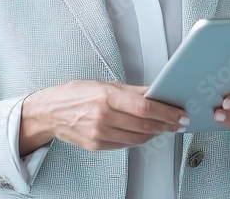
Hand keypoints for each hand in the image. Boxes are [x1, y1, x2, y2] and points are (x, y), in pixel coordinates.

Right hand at [20, 80, 189, 154]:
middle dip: (166, 125)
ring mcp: (99, 134)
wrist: (49, 113)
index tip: (180, 115)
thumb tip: (156, 93)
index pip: (145, 108)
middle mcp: (102, 117)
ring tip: (164, 126)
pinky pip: (126, 144)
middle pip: (144, 124)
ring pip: (138, 138)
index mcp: (106, 97)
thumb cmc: (74, 95)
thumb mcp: (104, 84)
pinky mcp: (97, 146)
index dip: (167, 113)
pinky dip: (139, 139)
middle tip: (179, 122)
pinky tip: (145, 132)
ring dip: (155, 133)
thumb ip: (133, 91)